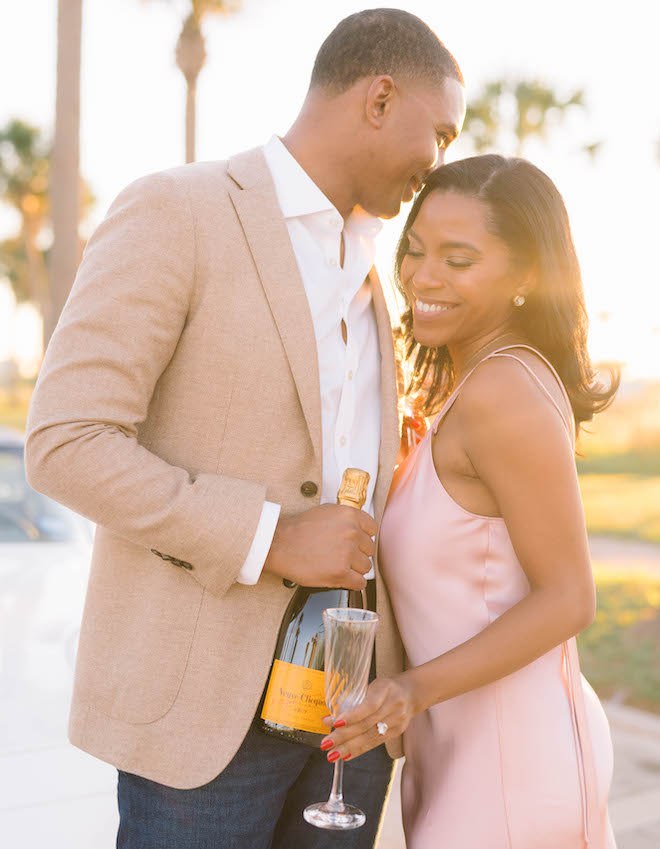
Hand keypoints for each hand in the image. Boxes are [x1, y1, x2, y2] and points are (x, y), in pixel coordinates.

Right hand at [263, 503, 377, 589]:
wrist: (279, 545)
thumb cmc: (298, 529)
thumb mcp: (326, 512)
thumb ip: (346, 518)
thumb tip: (360, 528)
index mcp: (350, 515)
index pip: (372, 529)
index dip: (363, 537)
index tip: (356, 542)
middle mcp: (351, 532)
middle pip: (369, 549)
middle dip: (357, 553)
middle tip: (342, 555)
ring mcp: (347, 553)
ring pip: (366, 567)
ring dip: (354, 569)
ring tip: (337, 565)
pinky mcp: (340, 572)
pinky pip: (360, 583)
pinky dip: (352, 583)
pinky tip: (341, 578)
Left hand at [319, 674, 418, 761]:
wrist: (412, 692)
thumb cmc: (386, 687)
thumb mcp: (371, 686)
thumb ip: (351, 701)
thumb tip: (327, 719)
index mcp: (385, 689)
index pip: (368, 706)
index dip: (352, 716)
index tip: (335, 724)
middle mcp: (393, 705)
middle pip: (366, 725)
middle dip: (344, 736)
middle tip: (326, 744)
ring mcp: (397, 720)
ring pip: (370, 737)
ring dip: (349, 748)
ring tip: (332, 755)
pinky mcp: (397, 732)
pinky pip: (376, 742)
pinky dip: (359, 750)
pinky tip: (347, 755)